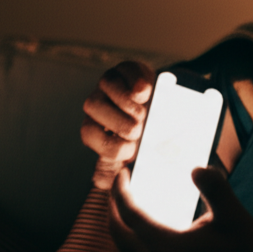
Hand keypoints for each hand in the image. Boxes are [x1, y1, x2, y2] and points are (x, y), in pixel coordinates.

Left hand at [81, 61, 155, 188]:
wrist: (163, 107)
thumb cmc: (145, 135)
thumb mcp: (132, 152)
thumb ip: (116, 167)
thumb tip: (101, 182)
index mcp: (95, 126)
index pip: (89, 133)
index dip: (111, 143)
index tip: (134, 149)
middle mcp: (97, 104)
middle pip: (92, 108)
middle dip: (119, 123)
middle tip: (141, 130)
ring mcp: (109, 83)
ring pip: (105, 87)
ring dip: (127, 103)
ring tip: (146, 112)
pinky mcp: (126, 69)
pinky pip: (126, 71)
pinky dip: (138, 83)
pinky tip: (148, 93)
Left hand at [108, 167, 252, 251]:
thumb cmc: (244, 249)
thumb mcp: (233, 215)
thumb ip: (214, 189)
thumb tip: (196, 168)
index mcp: (167, 246)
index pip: (130, 215)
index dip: (122, 191)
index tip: (124, 171)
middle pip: (118, 232)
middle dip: (114, 206)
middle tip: (120, 184)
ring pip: (125, 246)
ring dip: (120, 222)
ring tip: (127, 202)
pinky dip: (132, 236)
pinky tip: (145, 224)